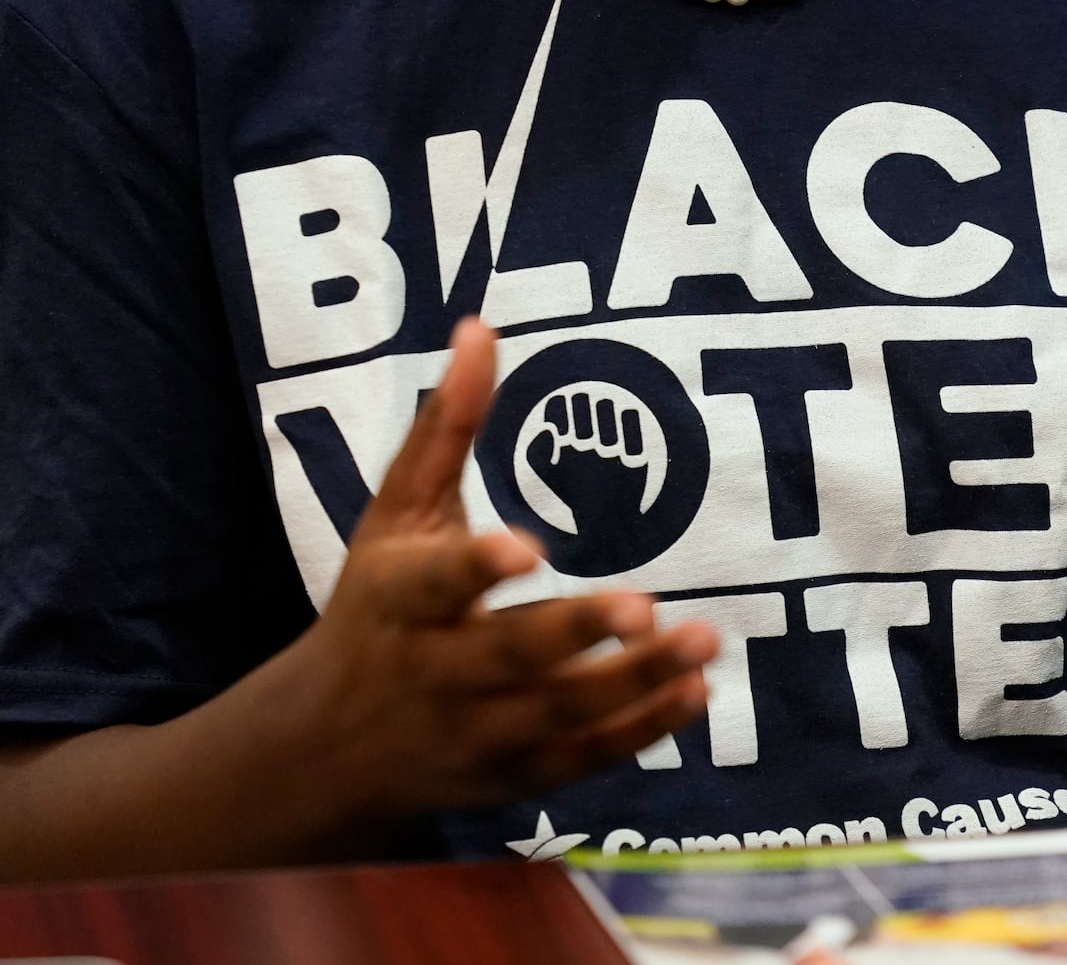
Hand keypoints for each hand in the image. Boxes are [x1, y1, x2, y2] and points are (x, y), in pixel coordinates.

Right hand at [299, 318, 716, 816]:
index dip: (476, 567)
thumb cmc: (375, 607)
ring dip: (631, 682)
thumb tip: (481, 327)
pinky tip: (695, 693)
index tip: (525, 548)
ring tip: (702, 641)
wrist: (329, 745)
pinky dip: (638, 732)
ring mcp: (476, 731)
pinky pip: (580, 758)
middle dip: (574, 632)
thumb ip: (444, 429)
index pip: (435, 583)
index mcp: (398, 599)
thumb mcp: (394, 517)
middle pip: (509, 655)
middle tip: (644, 605)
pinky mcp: (513, 775)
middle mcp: (435, 670)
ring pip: (558, 712)